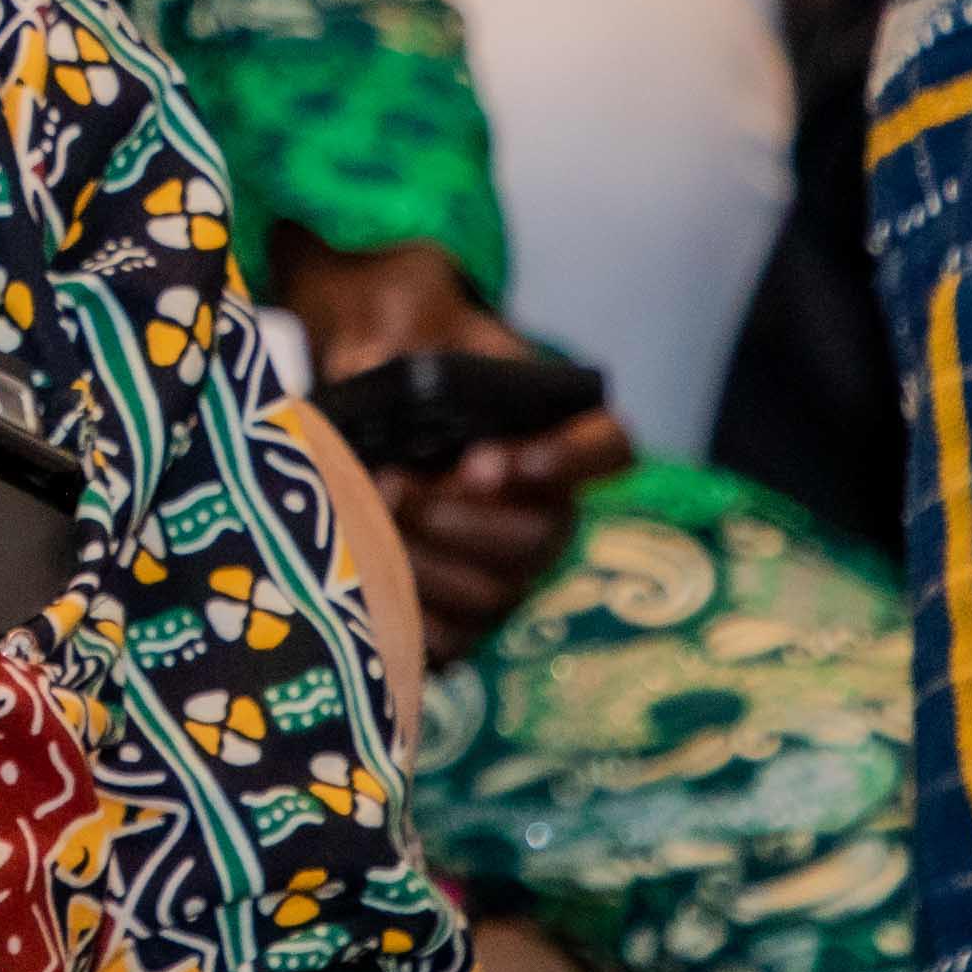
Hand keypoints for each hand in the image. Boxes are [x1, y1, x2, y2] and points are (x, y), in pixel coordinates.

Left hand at [282, 245, 628, 658]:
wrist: (370, 405)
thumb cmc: (404, 362)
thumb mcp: (409, 330)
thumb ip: (404, 342)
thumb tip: (373, 367)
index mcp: (559, 431)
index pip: (609, 449)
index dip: (566, 461)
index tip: (491, 459)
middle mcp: (550, 507)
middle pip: (543, 536)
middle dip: (464, 519)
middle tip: (397, 487)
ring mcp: (512, 567)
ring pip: (498, 593)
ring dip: (427, 564)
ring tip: (366, 521)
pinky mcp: (469, 614)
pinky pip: (457, 641)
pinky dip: (408, 617)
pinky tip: (361, 581)